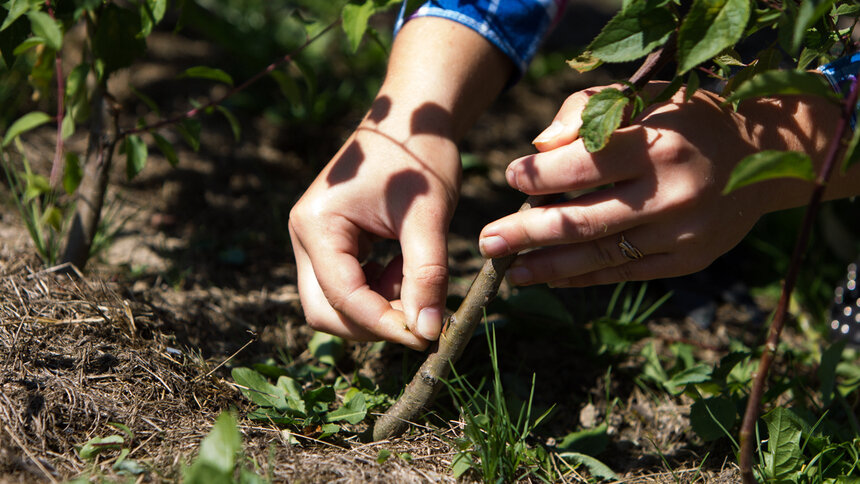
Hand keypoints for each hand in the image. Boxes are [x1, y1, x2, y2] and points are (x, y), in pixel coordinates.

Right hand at [289, 99, 460, 349]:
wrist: (413, 120)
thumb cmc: (419, 158)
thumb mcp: (427, 217)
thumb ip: (426, 275)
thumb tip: (426, 331)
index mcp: (317, 225)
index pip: (343, 296)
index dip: (383, 323)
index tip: (425, 336)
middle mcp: (304, 236)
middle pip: (325, 311)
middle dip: (372, 323)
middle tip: (420, 317)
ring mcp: (314, 241)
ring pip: (336, 304)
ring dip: (378, 306)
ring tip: (415, 275)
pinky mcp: (331, 244)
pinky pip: (348, 287)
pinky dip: (380, 291)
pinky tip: (405, 265)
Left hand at [478, 84, 827, 286]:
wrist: (764, 156)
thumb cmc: (684, 119)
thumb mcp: (642, 97)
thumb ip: (586, 112)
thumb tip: (539, 148)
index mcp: (657, 144)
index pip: (583, 165)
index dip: (539, 176)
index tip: (510, 178)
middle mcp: (670, 192)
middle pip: (582, 220)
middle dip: (527, 233)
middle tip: (488, 241)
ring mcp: (680, 232)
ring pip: (599, 255)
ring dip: (547, 266)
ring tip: (509, 271)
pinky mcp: (687, 260)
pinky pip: (624, 274)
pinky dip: (582, 276)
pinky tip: (549, 277)